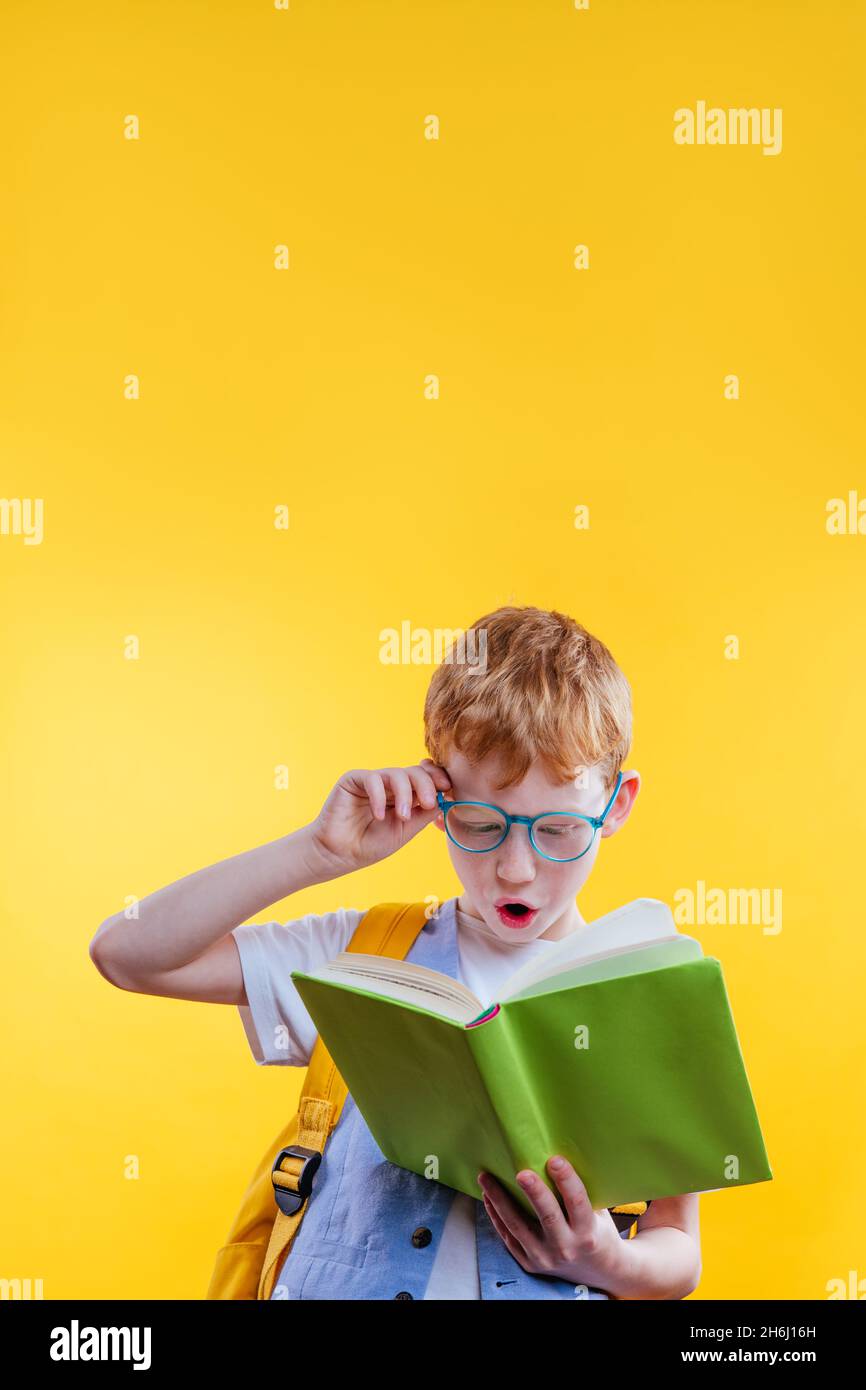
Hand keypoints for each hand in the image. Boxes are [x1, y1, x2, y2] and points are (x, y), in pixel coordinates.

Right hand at [304, 759, 452, 877]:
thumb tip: (447, 798)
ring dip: (405, 794)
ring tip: (403, 816)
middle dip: (427, 785)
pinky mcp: (353, 779)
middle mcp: (389, 785)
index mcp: (404, 795)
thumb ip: (424, 814)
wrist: (339, 855)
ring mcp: (372, 780)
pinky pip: (372, 778)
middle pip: (415, 772)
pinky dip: (379, 797)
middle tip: (430, 802)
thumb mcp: (405, 830)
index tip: (448, 788)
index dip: (438, 778)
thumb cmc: (370, 845)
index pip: (425, 777)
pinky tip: (379, 815)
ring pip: (397, 774)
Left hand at [477, 1157, 627, 1293]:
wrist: (597, 1271)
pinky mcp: (529, 1263)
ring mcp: (545, 1258)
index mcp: (587, 1232)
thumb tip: (558, 1151)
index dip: (567, 1181)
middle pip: (548, 1217)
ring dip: (500, 1200)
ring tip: (486, 1177)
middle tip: (521, 1172)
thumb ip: (582, 1191)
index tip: (555, 1160)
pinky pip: (508, 1237)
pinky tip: (487, 1196)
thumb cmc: (596, 1231)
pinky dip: (496, 1216)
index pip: (577, 1203)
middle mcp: (566, 1247)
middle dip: (534, 1193)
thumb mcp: (598, 1212)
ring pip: (518, 1227)